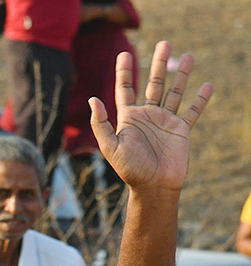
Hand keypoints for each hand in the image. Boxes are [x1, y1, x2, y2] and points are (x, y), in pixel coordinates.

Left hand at [90, 41, 213, 191]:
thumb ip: (101, 124)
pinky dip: (201, 100)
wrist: (153, 187)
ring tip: (188, 57)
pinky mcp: (181, 131)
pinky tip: (207, 86)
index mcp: (129, 119)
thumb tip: (92, 100)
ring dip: (182, 75)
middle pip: (154, 84)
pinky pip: (192, 112)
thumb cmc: (130, 170)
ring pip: (174, 93)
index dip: (124, 72)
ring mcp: (165, 122)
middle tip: (164, 43)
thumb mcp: (111, 147)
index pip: (125, 90)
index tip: (124, 54)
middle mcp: (147, 117)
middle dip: (159, 64)